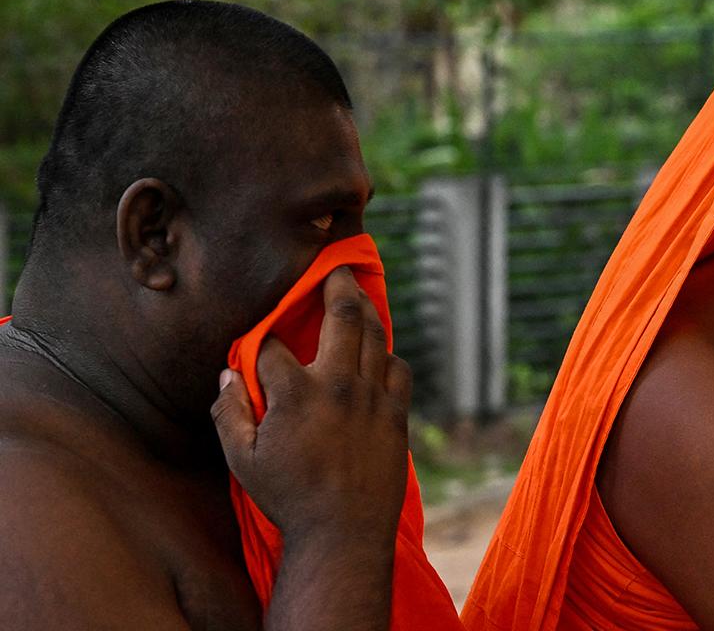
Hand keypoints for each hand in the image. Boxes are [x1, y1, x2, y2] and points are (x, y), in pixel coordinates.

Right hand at [212, 266, 410, 544]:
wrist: (344, 534)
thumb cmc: (288, 498)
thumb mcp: (242, 461)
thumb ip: (230, 413)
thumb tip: (227, 375)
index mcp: (295, 393)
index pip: (272, 345)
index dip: (262, 338)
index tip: (259, 339)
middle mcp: (338, 385)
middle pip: (342, 316)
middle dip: (337, 284)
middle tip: (337, 266)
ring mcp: (373, 397)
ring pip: (376, 336)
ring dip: (368, 310)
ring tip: (359, 296)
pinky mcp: (397, 414)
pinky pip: (398, 369)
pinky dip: (388, 354)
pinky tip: (380, 351)